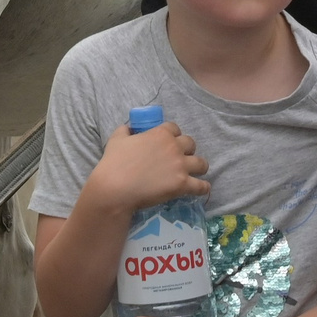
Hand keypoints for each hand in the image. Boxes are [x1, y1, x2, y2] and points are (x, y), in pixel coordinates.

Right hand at [87, 120, 210, 216]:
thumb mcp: (117, 139)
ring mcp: (180, 166)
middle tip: (180, 158)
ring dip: (199, 167)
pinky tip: (202, 189)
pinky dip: (203, 188)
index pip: (175, 128)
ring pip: (201, 163)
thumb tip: (128, 128)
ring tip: (196, 173)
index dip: (173, 135)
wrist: (115, 188)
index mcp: (160, 134)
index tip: (170, 142)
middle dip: (187, 150)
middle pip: (191, 143)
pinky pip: (201, 186)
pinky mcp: (182, 185)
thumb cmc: (114, 163)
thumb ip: (125, 130)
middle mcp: (174, 147)